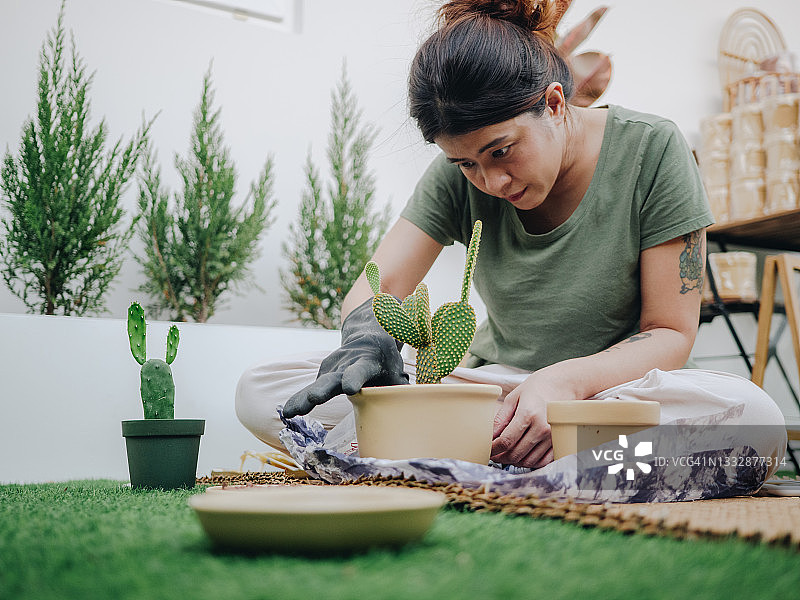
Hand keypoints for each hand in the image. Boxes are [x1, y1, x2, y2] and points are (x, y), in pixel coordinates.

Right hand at [283, 299, 407, 417]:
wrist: (366, 332)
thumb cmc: (386, 359)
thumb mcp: (396, 368)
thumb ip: (398, 387)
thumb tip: (409, 406)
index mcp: (367, 360)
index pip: (360, 370)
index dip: (355, 379)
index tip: (350, 389)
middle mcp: (346, 363)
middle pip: (333, 378)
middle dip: (322, 390)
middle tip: (312, 399)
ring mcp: (332, 367)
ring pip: (316, 385)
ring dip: (302, 399)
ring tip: (289, 413)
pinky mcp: (323, 373)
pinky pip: (310, 390)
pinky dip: (299, 401)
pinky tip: (288, 413)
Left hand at [491, 370, 567, 468]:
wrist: (563, 384)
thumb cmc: (537, 388)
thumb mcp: (513, 398)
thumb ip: (501, 419)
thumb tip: (490, 437)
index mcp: (528, 414)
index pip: (506, 441)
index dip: (494, 449)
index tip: (487, 450)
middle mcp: (542, 428)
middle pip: (516, 454)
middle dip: (501, 457)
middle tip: (494, 454)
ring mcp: (552, 436)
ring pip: (528, 461)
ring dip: (514, 462)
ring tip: (505, 455)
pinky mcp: (559, 441)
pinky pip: (543, 461)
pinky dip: (530, 462)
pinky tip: (522, 455)